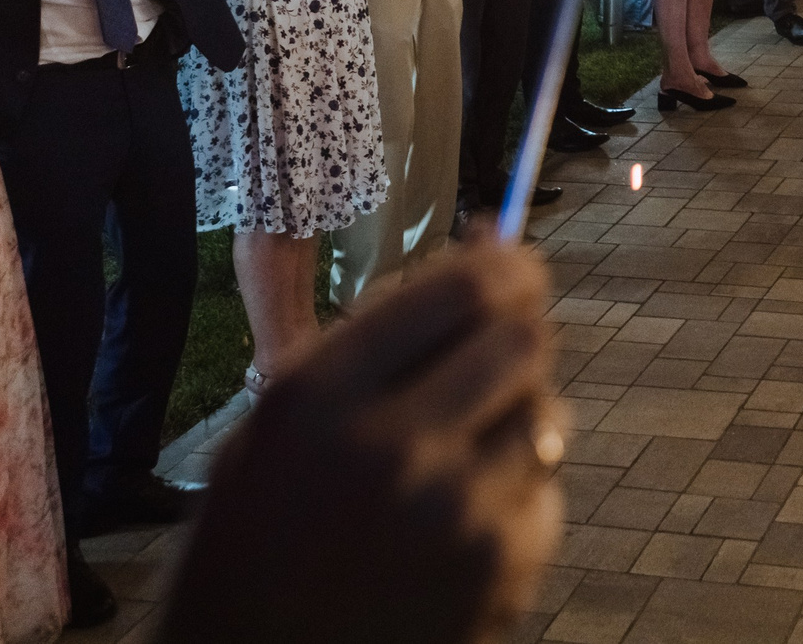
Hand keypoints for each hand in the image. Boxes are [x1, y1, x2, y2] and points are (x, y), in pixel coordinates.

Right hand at [155, 241, 560, 643]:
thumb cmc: (258, 545)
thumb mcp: (275, 430)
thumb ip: (382, 335)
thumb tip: (498, 237)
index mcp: (316, 397)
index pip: (465, 289)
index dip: (507, 269)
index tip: (515, 269)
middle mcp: (389, 446)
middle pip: (525, 339)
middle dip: (519, 337)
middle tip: (496, 358)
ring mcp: (452, 509)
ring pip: (544, 414)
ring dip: (515, 424)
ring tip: (451, 467)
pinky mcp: (498, 565)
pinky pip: (544, 490)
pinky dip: (514, 499)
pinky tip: (453, 533)